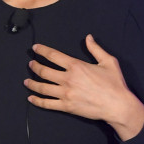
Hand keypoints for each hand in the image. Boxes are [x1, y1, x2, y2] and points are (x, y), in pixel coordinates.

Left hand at [24, 34, 143, 140]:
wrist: (117, 105)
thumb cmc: (114, 83)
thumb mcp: (108, 61)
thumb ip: (95, 49)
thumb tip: (88, 37)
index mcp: (76, 66)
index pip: (53, 55)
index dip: (42, 51)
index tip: (35, 48)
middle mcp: (68, 79)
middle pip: (44, 71)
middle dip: (35, 66)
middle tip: (30, 64)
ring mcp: (65, 94)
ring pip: (42, 88)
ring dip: (32, 83)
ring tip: (26, 81)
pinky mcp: (66, 106)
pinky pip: (47, 104)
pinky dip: (37, 101)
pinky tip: (31, 98)